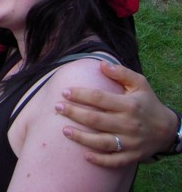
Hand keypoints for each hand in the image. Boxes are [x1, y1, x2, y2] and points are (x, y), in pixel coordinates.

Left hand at [55, 61, 177, 166]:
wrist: (167, 130)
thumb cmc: (147, 103)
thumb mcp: (140, 84)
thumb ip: (122, 73)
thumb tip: (101, 64)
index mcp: (129, 105)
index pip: (99, 98)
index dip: (80, 95)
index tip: (64, 92)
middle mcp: (129, 124)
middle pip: (96, 120)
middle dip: (74, 113)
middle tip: (57, 107)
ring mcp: (130, 142)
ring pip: (102, 142)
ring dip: (81, 137)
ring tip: (64, 130)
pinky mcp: (132, 156)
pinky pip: (114, 161)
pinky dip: (100, 160)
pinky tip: (85, 155)